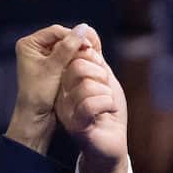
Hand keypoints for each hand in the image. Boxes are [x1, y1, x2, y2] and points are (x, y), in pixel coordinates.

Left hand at [7, 24, 92, 152]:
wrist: (35, 118)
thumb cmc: (39, 94)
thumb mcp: (53, 69)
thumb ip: (68, 48)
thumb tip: (83, 27)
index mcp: (28, 44)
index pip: (55, 31)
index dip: (73, 36)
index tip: (88, 45)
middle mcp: (34, 48)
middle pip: (61, 38)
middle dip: (76, 44)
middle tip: (92, 51)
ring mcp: (43, 57)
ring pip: (66, 48)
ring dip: (77, 52)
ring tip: (90, 58)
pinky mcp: (51, 67)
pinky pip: (67, 58)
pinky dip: (76, 60)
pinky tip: (85, 65)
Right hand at [55, 28, 128, 172]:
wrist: (112, 143)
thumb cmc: (108, 111)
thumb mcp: (104, 78)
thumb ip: (95, 56)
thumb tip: (87, 29)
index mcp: (65, 79)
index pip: (75, 52)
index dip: (94, 57)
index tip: (102, 73)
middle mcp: (60, 92)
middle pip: (79, 65)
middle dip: (101, 75)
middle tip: (105, 91)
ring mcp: (65, 108)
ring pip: (87, 84)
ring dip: (106, 93)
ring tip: (106, 105)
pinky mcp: (74, 124)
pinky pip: (91, 103)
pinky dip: (107, 105)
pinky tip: (106, 113)